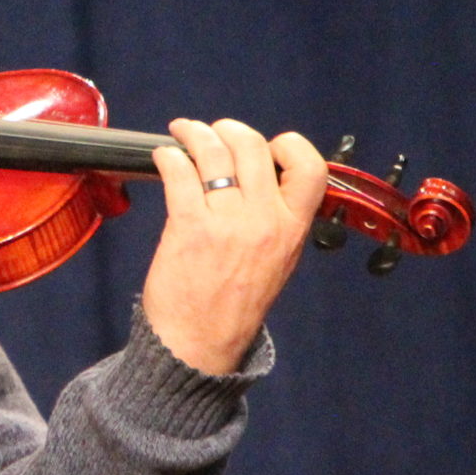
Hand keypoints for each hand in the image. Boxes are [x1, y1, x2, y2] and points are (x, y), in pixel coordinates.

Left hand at [140, 118, 328, 374]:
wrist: (200, 345)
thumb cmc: (234, 304)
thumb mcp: (277, 261)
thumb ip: (276, 220)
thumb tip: (258, 178)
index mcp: (293, 228)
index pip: (310, 168)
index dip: (289, 146)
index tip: (267, 146)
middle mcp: (265, 220)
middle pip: (253, 146)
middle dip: (229, 130)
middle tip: (213, 132)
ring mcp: (227, 222)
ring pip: (214, 152)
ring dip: (195, 133)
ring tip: (184, 133)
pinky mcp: (189, 226)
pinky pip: (180, 172)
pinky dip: (170, 156)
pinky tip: (165, 157)